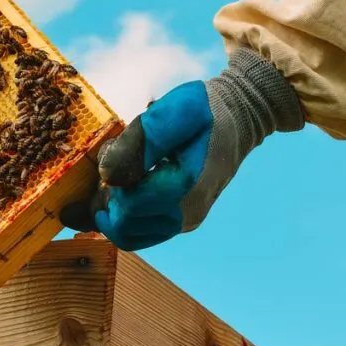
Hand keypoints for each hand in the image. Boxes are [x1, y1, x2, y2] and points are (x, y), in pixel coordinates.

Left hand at [60, 47, 304, 250]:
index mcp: (184, 187)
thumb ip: (140, 141)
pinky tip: (125, 192)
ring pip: (131, 236)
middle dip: (110, 197)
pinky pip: (143, 233)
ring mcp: (186, 221)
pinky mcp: (184, 222)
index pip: (127, 206)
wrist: (237, 118)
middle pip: (125, 225)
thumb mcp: (172, 111)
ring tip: (120, 178)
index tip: (116, 152)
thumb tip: (108, 177)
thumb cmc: (203, 110)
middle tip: (116, 163)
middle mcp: (186, 214)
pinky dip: (126, 218)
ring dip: (115, 211)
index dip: (111, 183)